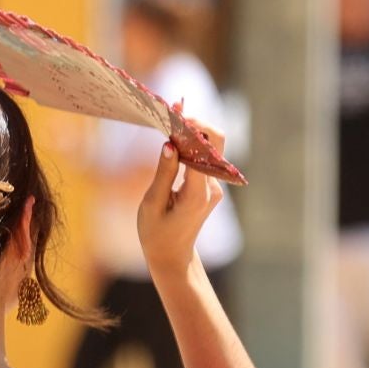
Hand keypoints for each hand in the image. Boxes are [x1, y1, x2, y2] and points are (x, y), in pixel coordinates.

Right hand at [137, 126, 226, 277]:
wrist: (172, 256)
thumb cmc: (156, 234)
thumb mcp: (152, 203)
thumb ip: (163, 172)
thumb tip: (169, 143)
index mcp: (197, 193)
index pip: (201, 150)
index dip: (191, 127)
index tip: (177, 111)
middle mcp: (212, 188)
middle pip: (216, 143)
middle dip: (198, 125)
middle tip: (176, 115)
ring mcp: (215, 187)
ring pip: (211, 149)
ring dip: (194, 135)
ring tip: (173, 124)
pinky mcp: (211, 187)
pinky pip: (205, 160)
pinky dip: (193, 147)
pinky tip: (177, 142)